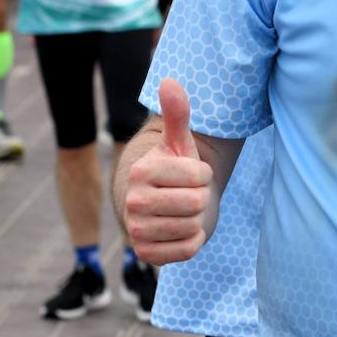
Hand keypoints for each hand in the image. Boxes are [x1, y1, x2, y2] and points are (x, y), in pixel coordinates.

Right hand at [123, 79, 212, 263]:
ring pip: (193, 226)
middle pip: (196, 203)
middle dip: (201, 198)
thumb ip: (178, 114)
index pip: (199, 176)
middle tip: (189, 195)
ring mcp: (136, 231)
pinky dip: (193, 241)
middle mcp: (132, 202)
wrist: (166, 207)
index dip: (204, 175)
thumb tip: (170, 80)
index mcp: (140, 171)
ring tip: (185, 211)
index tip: (191, 175)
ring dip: (198, 219)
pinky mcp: (146, 255)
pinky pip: (187, 249)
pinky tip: (182, 231)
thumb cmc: (177, 171)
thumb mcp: (181, 143)